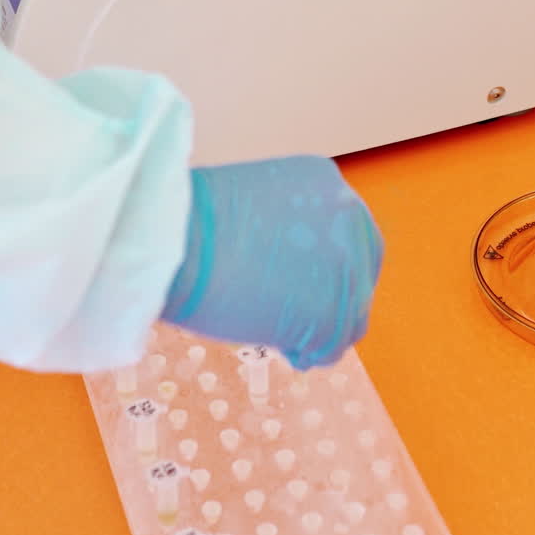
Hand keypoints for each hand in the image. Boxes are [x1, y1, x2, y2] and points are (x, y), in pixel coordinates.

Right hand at [161, 156, 382, 369]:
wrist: (173, 241)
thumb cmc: (193, 225)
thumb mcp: (257, 205)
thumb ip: (291, 229)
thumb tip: (298, 270)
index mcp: (326, 182)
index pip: (351, 236)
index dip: (324, 269)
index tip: (297, 284)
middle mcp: (350, 216)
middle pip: (360, 277)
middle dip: (328, 299)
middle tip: (287, 312)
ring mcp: (347, 264)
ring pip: (350, 318)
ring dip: (313, 329)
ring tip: (270, 325)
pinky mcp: (336, 310)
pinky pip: (331, 347)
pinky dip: (305, 351)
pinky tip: (273, 339)